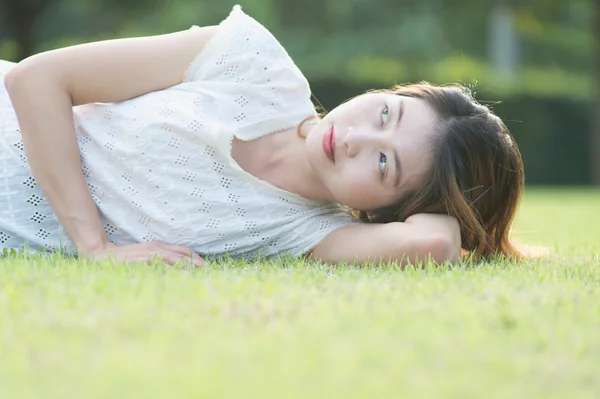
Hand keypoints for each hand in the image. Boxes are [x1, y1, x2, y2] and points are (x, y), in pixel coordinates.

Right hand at [84, 241, 204, 266]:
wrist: (102, 254)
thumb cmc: (126, 257)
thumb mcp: (146, 256)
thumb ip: (160, 260)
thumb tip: (176, 267)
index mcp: (159, 246)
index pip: (182, 250)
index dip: (194, 256)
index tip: (205, 265)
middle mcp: (156, 247)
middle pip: (180, 253)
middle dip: (194, 261)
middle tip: (207, 268)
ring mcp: (148, 253)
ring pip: (172, 257)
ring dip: (185, 263)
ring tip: (198, 269)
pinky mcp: (140, 259)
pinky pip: (158, 262)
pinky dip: (168, 266)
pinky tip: (177, 271)